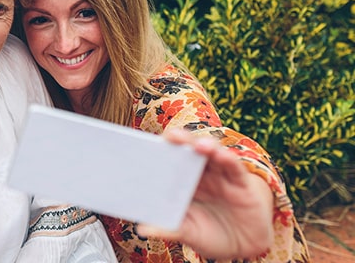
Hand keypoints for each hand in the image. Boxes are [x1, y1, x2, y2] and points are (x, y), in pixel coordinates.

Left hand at [134, 128, 273, 258]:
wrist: (242, 248)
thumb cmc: (209, 235)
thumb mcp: (187, 233)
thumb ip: (168, 229)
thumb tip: (142, 229)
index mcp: (182, 183)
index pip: (169, 160)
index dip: (159, 151)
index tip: (145, 146)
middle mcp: (201, 174)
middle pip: (189, 150)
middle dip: (181, 140)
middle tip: (170, 137)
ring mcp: (221, 176)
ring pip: (213, 153)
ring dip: (205, 146)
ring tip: (197, 145)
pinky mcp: (242, 184)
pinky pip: (235, 168)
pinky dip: (228, 159)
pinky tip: (221, 156)